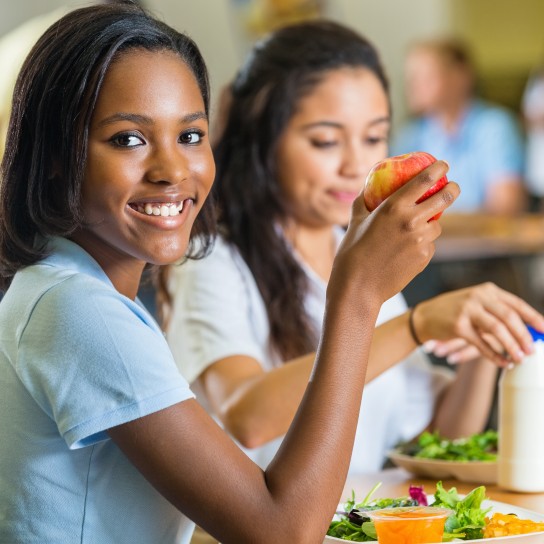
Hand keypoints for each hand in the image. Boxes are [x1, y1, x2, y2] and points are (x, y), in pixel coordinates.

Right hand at [330, 160, 458, 304]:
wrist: (358, 287)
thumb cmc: (352, 252)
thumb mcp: (355, 221)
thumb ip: (363, 202)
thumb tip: (367, 187)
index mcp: (394, 207)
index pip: (425, 180)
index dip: (438, 168)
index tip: (443, 164)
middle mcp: (411, 221)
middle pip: (445, 198)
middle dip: (453, 189)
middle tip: (453, 187)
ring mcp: (420, 241)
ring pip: (437, 226)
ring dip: (431, 224)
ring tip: (414, 230)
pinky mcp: (424, 258)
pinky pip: (428, 245)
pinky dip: (421, 244)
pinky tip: (404, 251)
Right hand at [414, 282, 543, 365]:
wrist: (424, 316)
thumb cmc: (454, 312)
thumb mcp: (477, 304)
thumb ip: (497, 313)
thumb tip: (526, 332)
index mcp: (487, 290)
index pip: (516, 304)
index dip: (533, 318)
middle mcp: (478, 297)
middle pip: (509, 317)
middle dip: (524, 336)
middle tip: (532, 351)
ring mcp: (467, 310)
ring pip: (497, 329)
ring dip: (511, 346)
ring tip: (520, 358)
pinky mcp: (458, 325)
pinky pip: (481, 343)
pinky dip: (494, 355)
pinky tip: (502, 362)